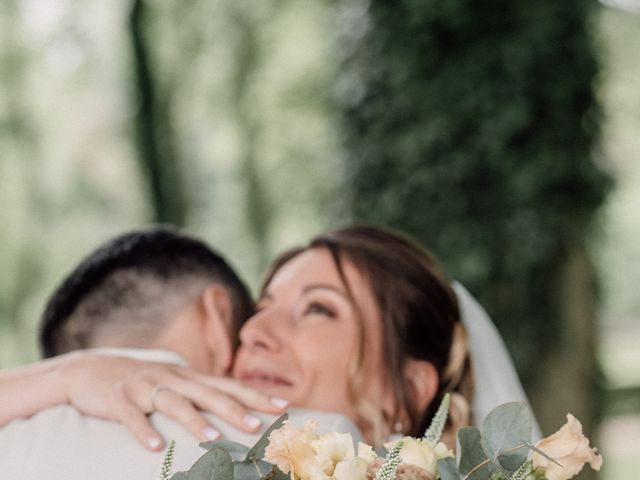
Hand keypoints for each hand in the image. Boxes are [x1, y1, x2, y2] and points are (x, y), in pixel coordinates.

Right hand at [58, 351, 287, 450]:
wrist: (90, 370)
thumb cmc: (142, 382)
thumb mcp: (174, 384)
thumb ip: (200, 395)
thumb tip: (234, 411)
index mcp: (188, 377)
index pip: (228, 385)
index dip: (255, 395)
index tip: (281, 406)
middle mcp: (172, 379)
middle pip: (208, 394)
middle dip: (234, 410)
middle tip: (257, 426)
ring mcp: (145, 387)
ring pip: (174, 403)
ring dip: (195, 421)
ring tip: (215, 438)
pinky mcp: (118, 400)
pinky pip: (131, 418)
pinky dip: (142, 431)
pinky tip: (153, 448)